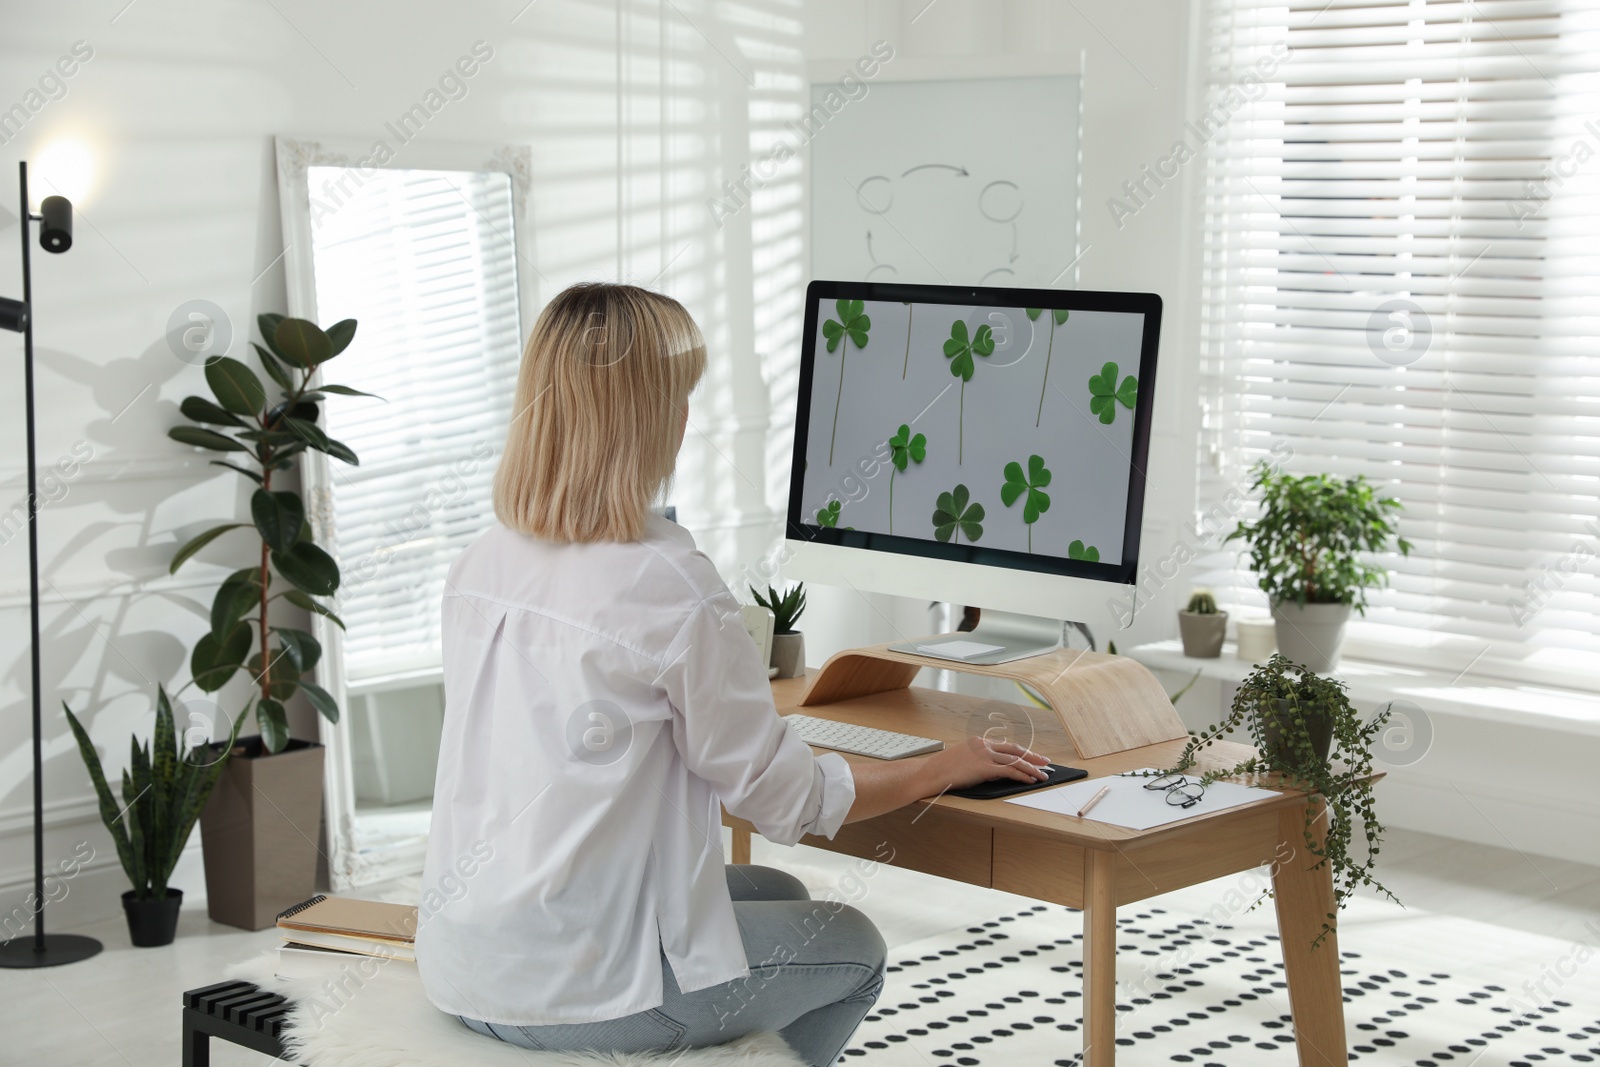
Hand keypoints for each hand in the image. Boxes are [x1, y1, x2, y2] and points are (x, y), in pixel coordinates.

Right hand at [919, 735, 1050, 794]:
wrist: (930, 773)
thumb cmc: (942, 770)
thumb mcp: (963, 760)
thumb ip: (979, 760)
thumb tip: (993, 770)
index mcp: (978, 742)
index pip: (1005, 745)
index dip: (1021, 751)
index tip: (1032, 756)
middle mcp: (984, 745)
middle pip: (1014, 749)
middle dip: (1032, 756)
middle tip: (1045, 762)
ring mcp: (984, 755)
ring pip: (1015, 760)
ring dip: (1032, 768)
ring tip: (1042, 775)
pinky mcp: (984, 767)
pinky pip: (1009, 771)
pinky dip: (1022, 775)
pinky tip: (1030, 780)